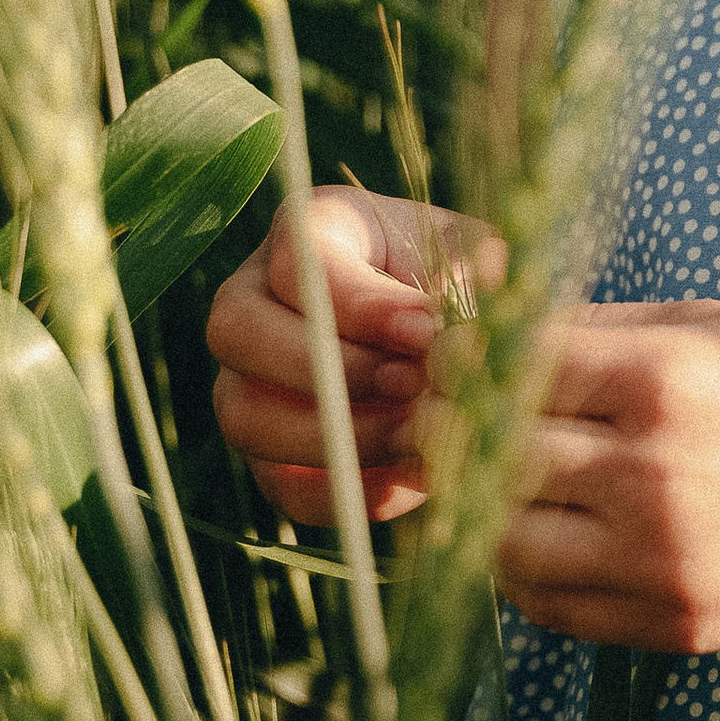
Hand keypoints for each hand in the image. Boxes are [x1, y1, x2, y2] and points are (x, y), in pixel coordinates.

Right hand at [207, 187, 503, 529]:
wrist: (482, 347)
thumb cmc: (476, 281)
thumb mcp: (479, 262)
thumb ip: (462, 285)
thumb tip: (437, 338)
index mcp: (311, 230)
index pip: (296, 259)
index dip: (357, 305)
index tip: (424, 330)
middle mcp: (255, 299)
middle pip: (237, 330)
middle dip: (331, 368)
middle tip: (413, 384)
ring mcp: (248, 379)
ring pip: (244, 412)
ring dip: (337, 433)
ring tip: (418, 433)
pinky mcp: (271, 452)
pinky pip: (280, 482)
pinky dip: (343, 490)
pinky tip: (406, 482)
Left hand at [465, 300, 719, 653]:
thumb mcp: (710, 326)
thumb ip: (592, 331)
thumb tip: (472, 329)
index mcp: (669, 384)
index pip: (509, 374)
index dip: (465, 361)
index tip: (452, 356)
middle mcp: (661, 479)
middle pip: (493, 458)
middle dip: (457, 431)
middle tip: (447, 413)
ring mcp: (668, 564)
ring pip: (503, 543)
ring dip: (485, 508)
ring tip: (497, 475)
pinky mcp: (676, 625)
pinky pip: (551, 606)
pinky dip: (528, 568)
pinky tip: (549, 528)